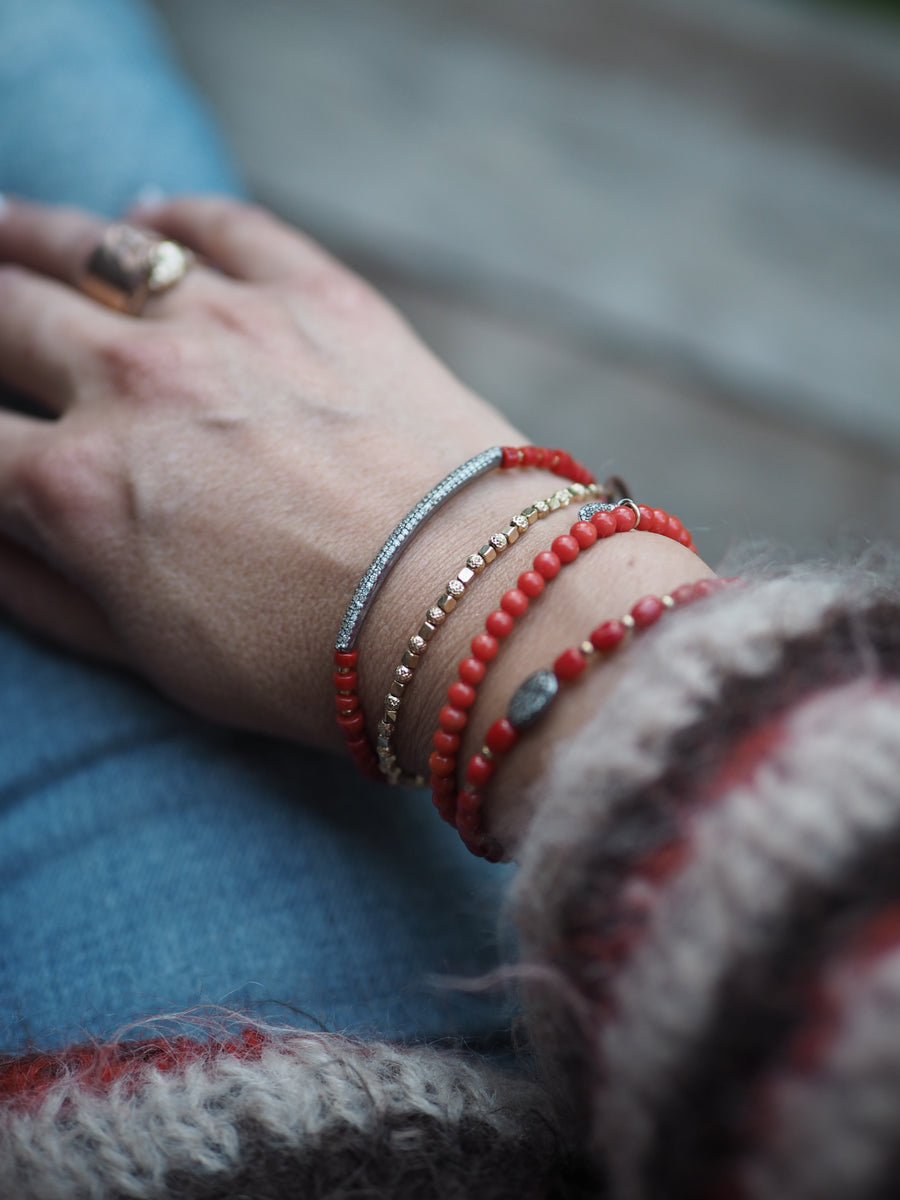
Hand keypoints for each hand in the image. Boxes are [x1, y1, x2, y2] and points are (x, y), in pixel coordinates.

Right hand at [0, 196, 522, 743]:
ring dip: (25, 234)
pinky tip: (148, 214)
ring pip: (90, 248)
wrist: (473, 607)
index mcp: (79, 488)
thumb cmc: (315, 660)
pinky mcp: (317, 295)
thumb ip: (51, 593)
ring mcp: (226, 324)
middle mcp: (133, 382)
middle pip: (5, 318)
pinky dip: (175, 216)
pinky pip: (223, 226)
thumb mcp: (156, 658)